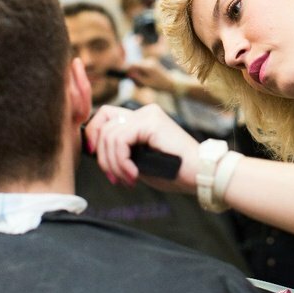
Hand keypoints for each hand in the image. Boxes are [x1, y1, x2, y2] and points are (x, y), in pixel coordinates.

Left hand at [84, 104, 199, 191]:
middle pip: (104, 125)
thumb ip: (121, 152)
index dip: (94, 135)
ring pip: (110, 136)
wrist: (199, 174)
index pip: (105, 117)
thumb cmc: (173, 172)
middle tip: (115, 178)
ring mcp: (148, 115)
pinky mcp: (150, 122)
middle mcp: (144, 112)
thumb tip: (94, 151)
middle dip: (103, 156)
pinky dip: (122, 162)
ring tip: (128, 180)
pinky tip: (134, 175)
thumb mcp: (139, 161)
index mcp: (141, 119)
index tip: (97, 159)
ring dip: (114, 164)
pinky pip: (120, 141)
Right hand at [125, 58, 174, 92]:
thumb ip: (136, 77)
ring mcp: (150, 61)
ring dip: (137, 73)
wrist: (170, 82)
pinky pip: (142, 66)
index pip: (133, 64)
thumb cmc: (158, 85)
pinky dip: (141, 72)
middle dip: (132, 72)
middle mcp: (149, 61)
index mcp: (148, 66)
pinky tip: (145, 79)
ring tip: (141, 82)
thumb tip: (127, 72)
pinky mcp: (151, 62)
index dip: (127, 68)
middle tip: (134, 81)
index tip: (123, 75)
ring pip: (138, 65)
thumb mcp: (146, 83)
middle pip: (135, 64)